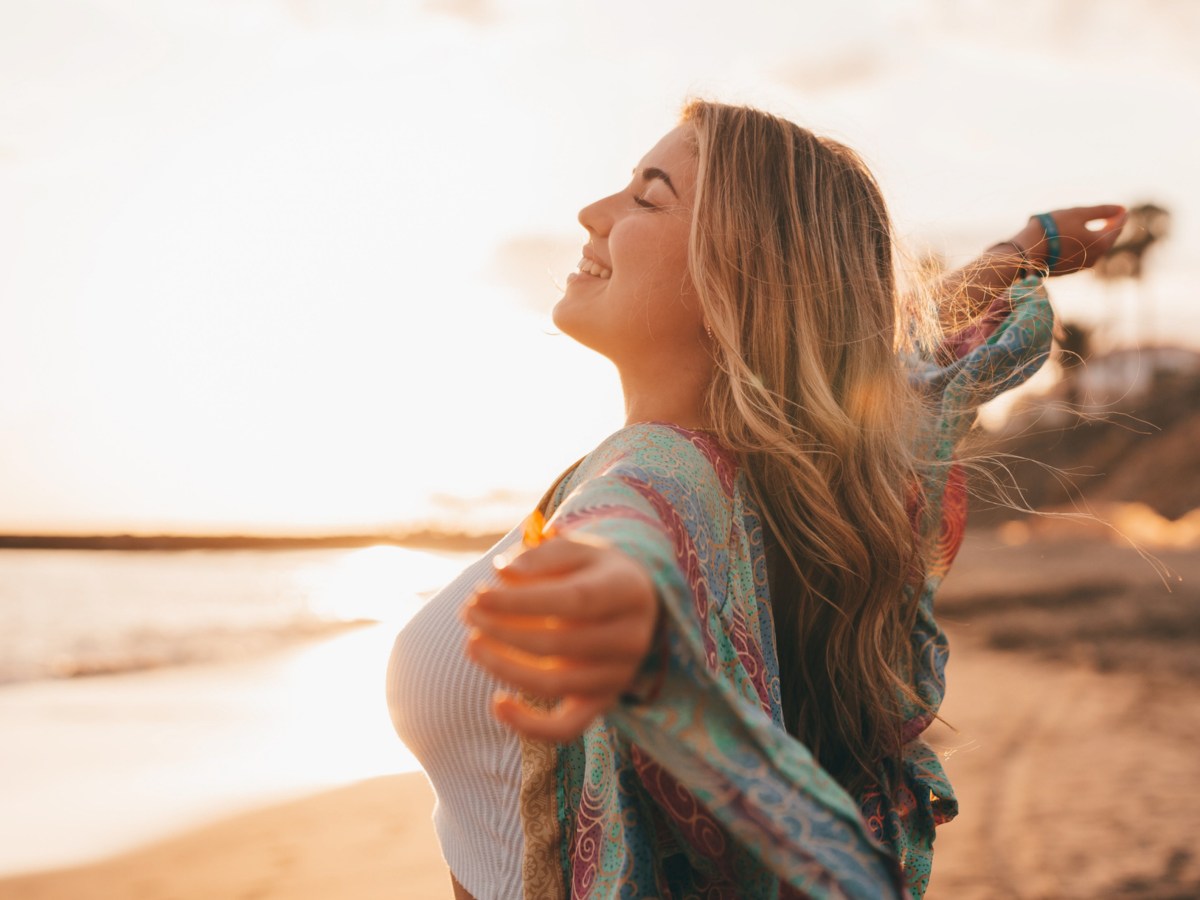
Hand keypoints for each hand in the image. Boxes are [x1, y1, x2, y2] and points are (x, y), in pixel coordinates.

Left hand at [462, 534, 659, 741]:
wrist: (633, 602)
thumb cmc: (592, 570)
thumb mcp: (574, 549)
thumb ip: (539, 557)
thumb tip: (502, 573)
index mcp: (627, 591)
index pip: (571, 601)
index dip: (521, 602)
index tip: (480, 595)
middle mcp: (630, 638)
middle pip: (558, 645)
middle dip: (502, 630)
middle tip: (468, 612)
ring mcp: (618, 675)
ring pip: (554, 685)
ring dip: (504, 667)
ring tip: (471, 643)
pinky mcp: (603, 702)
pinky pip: (568, 728)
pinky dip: (530, 725)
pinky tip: (497, 704)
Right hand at [1013, 204, 1127, 275]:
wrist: (1027, 252)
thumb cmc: (1053, 229)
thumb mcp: (1078, 213)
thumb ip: (1101, 211)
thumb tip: (1120, 208)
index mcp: (1101, 243)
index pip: (1117, 228)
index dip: (1120, 216)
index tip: (1122, 208)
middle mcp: (1095, 258)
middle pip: (1107, 240)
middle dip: (1110, 228)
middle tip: (1112, 218)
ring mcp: (1081, 266)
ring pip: (1094, 249)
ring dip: (1096, 238)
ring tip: (1095, 227)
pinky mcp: (1068, 270)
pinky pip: (1081, 255)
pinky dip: (1083, 245)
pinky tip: (1076, 239)